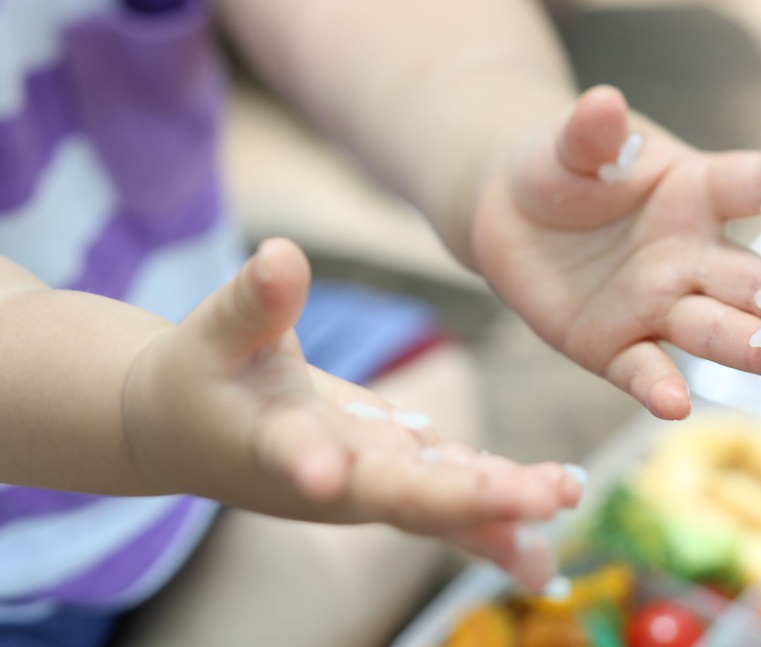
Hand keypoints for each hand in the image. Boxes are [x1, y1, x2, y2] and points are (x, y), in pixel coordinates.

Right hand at [122, 238, 580, 584]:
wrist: (193, 430)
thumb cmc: (196, 376)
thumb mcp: (214, 332)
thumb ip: (253, 303)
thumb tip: (280, 254)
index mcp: (273, 443)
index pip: (295, 457)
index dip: (312, 467)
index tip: (327, 477)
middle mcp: (330, 479)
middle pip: (401, 497)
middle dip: (471, 501)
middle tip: (541, 500)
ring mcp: (367, 480)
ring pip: (440, 502)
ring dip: (504, 507)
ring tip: (567, 500)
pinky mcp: (390, 470)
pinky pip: (449, 489)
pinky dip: (497, 497)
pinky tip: (556, 497)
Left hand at [470, 85, 760, 419]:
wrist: (509, 213)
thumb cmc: (560, 167)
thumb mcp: (571, 145)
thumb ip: (591, 134)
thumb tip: (602, 100)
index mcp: (694, 192)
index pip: (752, 185)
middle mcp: (689, 255)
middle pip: (750, 281)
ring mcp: (655, 304)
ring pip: (714, 330)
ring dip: (756, 349)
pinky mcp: (614, 345)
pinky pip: (641, 367)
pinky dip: (657, 386)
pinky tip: (675, 406)